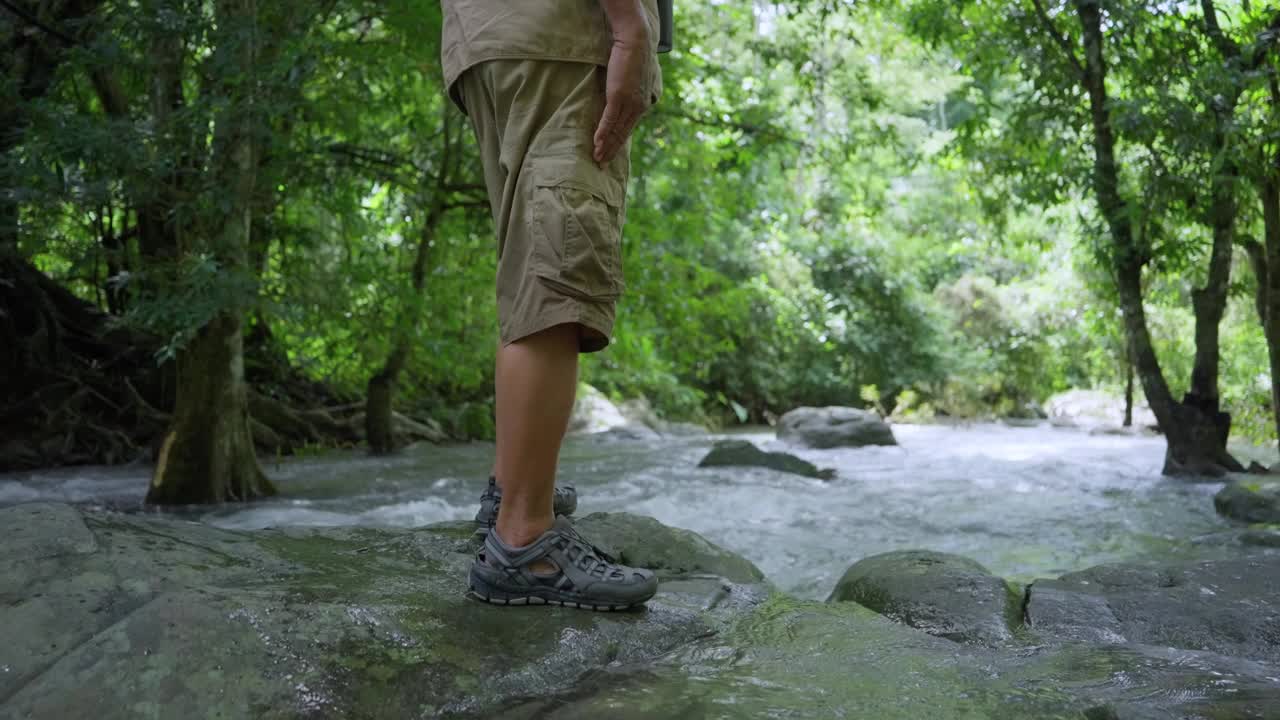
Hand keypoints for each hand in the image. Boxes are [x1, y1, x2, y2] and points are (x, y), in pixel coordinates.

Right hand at [593, 26, 649, 166]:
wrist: (636, 41)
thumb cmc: (634, 55)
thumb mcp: (635, 78)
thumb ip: (631, 91)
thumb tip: (624, 96)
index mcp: (642, 105)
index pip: (628, 129)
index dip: (618, 143)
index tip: (610, 155)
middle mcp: (638, 107)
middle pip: (622, 134)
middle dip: (611, 151)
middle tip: (602, 165)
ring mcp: (629, 103)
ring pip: (616, 130)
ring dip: (605, 146)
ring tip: (597, 158)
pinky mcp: (619, 96)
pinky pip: (609, 119)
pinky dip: (602, 133)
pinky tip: (596, 143)